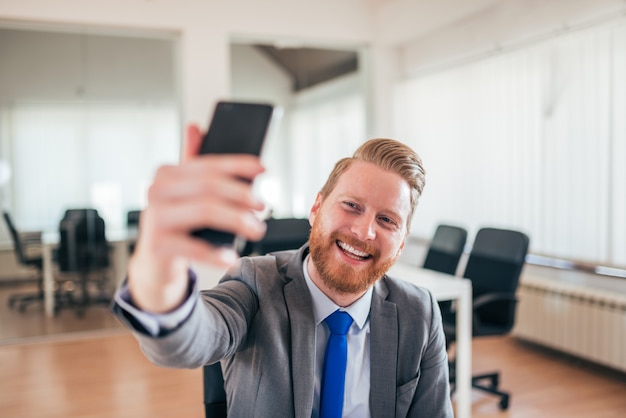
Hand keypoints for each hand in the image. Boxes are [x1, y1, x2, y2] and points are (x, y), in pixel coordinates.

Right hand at [127, 124, 266, 312]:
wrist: (154, 263)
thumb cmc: (176, 223)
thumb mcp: (184, 192)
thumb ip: (193, 163)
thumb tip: (197, 127)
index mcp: (166, 173)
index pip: (209, 164)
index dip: (238, 164)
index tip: (263, 169)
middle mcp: (156, 191)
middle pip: (210, 186)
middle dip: (242, 194)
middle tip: (263, 206)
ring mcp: (154, 217)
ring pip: (206, 210)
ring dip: (237, 220)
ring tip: (256, 228)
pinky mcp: (156, 245)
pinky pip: (194, 247)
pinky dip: (217, 253)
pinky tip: (231, 256)